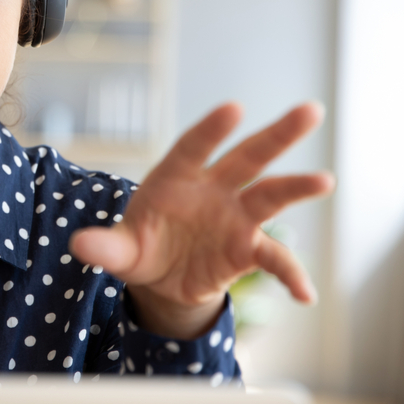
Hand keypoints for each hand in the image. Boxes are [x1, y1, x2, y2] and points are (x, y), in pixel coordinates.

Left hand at [69, 102, 333, 338]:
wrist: (161, 278)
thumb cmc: (139, 247)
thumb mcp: (119, 250)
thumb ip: (105, 247)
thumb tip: (79, 247)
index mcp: (176, 177)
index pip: (195, 147)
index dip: (212, 129)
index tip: (233, 108)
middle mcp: (213, 189)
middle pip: (248, 157)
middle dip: (277, 135)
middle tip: (311, 111)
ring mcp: (235, 217)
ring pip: (270, 196)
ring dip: (297, 187)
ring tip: (325, 180)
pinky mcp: (247, 248)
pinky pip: (274, 259)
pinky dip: (290, 275)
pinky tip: (306, 295)